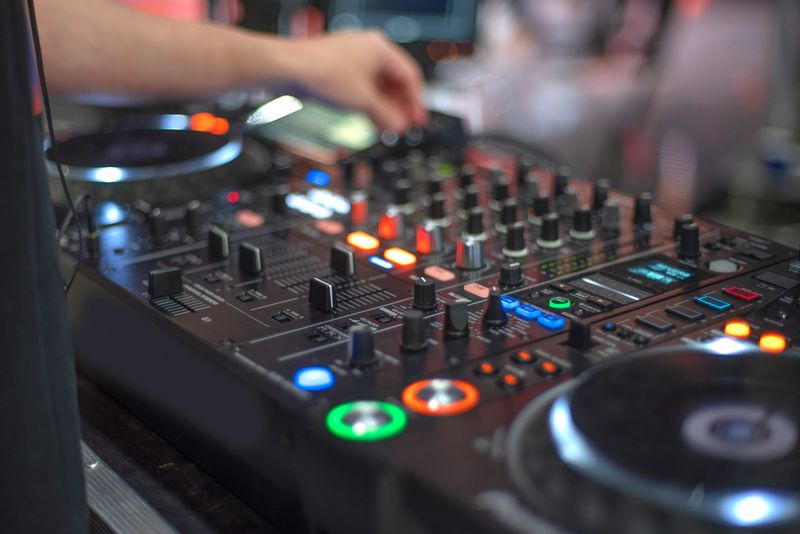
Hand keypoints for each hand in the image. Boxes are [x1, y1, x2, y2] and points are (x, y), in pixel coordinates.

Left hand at [289, 31, 427, 131]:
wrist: (286, 67)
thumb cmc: (321, 73)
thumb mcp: (361, 101)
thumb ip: (386, 115)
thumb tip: (399, 126)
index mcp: (380, 48)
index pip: (410, 76)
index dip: (415, 102)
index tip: (417, 121)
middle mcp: (368, 47)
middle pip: (394, 80)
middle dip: (399, 105)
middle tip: (402, 126)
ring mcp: (352, 56)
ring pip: (377, 83)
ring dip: (383, 106)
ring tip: (385, 126)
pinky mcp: (337, 66)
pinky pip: (361, 84)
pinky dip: (367, 100)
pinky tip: (368, 116)